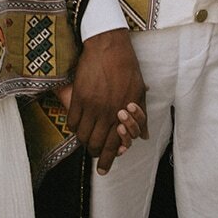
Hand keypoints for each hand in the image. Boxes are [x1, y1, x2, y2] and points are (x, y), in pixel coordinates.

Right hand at [61, 29, 146, 173]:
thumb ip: (141, 116)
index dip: (107, 160)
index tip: (102, 170)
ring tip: (86, 140)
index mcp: (124, 113)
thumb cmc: (128, 68)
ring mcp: (91, 105)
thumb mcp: (139, 92)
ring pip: (82, 135)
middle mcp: (107, 112)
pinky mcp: (79, 96)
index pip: (114, 144)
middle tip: (93, 155)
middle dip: (94, 153)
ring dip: (84, 141)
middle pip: (95, 144)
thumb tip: (144, 137)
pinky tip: (78, 125)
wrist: (109, 47)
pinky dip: (74, 127)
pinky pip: (72, 121)